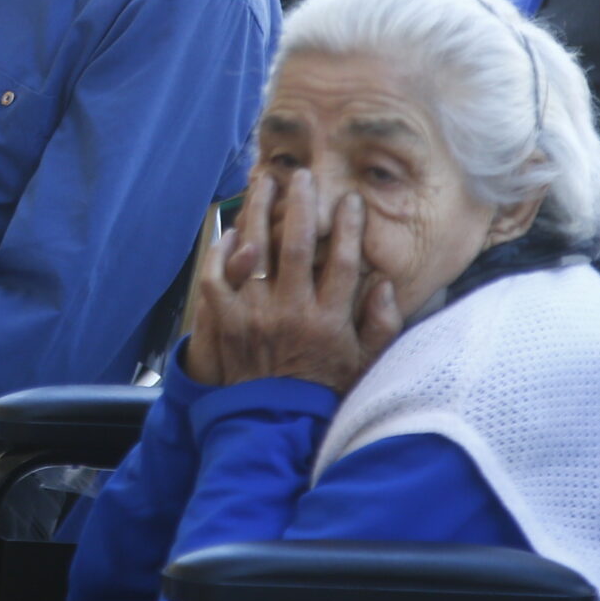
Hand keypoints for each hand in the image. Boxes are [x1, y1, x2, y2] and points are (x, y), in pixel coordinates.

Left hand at [183, 169, 399, 394]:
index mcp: (329, 321)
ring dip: (259, 213)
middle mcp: (292, 313)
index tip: (349, 201)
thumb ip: (380, 325)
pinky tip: (231, 232)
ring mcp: (255, 317)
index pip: (341, 262)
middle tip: (302, 176)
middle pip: (296, 246)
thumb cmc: (323, 390)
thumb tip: (382, 283)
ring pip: (256, 252)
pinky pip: (217, 279)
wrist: (274, 424)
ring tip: (263, 182)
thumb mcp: (364, 364)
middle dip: (300, 206)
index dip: (347, 228)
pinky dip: (221, 253)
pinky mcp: (226, 323)